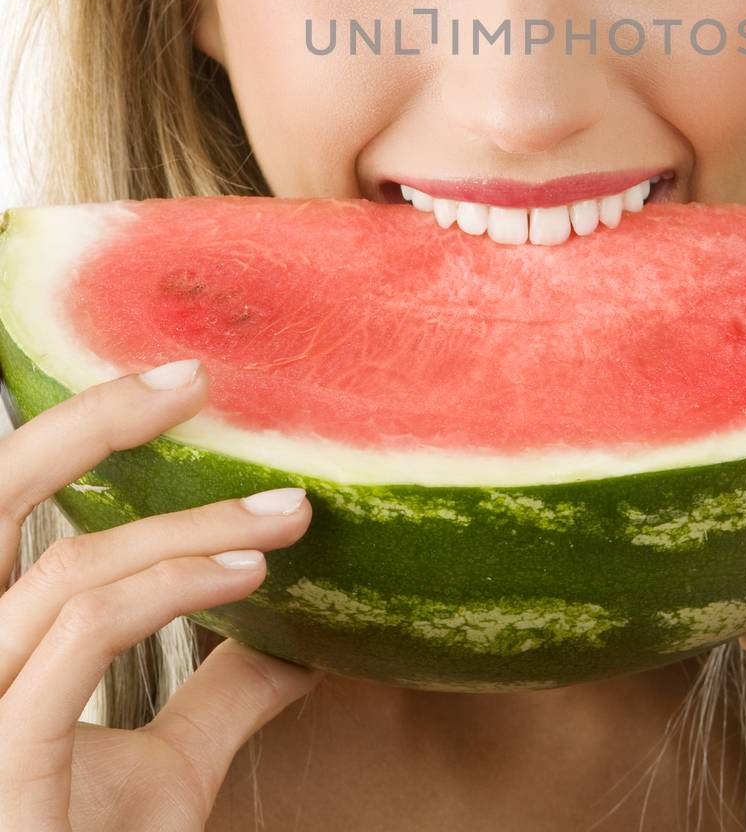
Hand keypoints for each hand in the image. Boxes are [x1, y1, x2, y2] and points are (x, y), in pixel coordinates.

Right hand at [0, 360, 321, 830]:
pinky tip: (250, 577)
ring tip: (284, 518)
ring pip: (66, 571)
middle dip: (92, 422)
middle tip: (199, 381)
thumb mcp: (160, 778)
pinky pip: (76, 641)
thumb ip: (217, 698)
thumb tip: (301, 639)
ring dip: (188, 530)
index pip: (2, 501)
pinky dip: (170, 589)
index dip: (77, 423)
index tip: (185, 381)